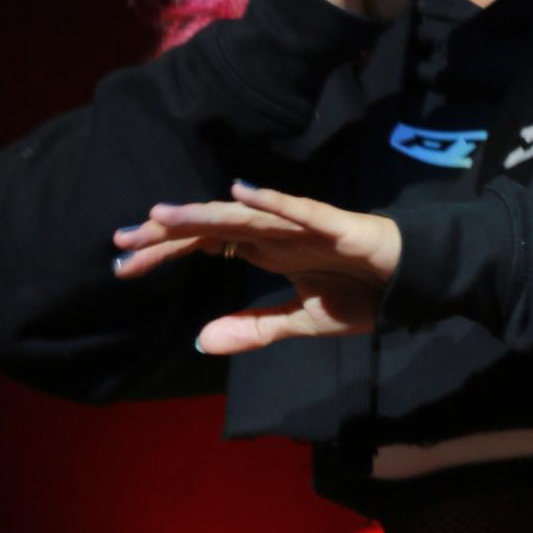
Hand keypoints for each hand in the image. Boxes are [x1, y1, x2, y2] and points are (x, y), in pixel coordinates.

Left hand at [111, 181, 401, 354]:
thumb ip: (253, 329)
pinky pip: (297, 209)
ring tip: (161, 215)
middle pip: (210, 227)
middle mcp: (273, 231)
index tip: (122, 266)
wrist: (412, 280)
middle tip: (120, 239)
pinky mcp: (332, 224)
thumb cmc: (360, 293)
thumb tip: (200, 341)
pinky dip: (270, 200)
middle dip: (166, 233)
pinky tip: (240, 191)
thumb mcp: (300, 323)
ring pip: (243, 216)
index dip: (164, 253)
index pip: (203, 245)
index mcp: (263, 250)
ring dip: (203, 214)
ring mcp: (300, 224)